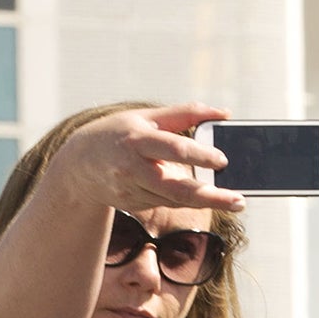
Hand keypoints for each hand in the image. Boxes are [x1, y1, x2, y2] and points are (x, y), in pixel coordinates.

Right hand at [51, 103, 246, 216]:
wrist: (78, 164)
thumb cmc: (120, 132)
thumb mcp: (148, 116)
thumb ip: (186, 114)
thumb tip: (224, 113)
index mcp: (137, 140)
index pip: (172, 148)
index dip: (199, 155)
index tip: (223, 160)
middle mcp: (132, 168)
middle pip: (176, 187)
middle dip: (211, 197)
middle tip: (239, 200)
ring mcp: (130, 191)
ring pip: (174, 199)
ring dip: (205, 201)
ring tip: (233, 200)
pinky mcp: (132, 204)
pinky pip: (165, 203)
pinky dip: (185, 199)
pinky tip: (203, 196)